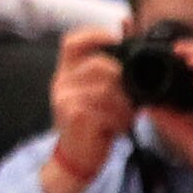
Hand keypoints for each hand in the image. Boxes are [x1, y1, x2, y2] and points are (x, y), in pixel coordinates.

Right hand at [43, 29, 130, 192]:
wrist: (77, 157)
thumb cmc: (94, 123)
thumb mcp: (99, 93)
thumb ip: (113, 72)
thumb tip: (131, 41)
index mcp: (66, 72)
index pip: (72, 42)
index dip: (94, 35)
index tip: (115, 39)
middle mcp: (61, 82)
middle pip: (100, 65)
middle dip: (124, 81)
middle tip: (131, 99)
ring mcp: (65, 98)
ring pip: (107, 88)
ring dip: (125, 104)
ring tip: (125, 116)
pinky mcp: (74, 116)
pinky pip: (107, 109)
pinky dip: (120, 119)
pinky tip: (118, 127)